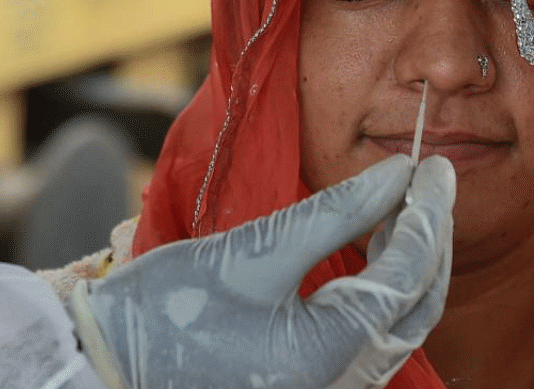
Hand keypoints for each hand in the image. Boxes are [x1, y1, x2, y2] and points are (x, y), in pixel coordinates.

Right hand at [69, 154, 455, 388]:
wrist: (101, 371)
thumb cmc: (164, 312)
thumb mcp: (255, 250)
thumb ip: (336, 213)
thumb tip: (398, 174)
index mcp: (327, 354)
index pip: (405, 275)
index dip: (427, 214)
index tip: (432, 166)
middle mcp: (340, 386)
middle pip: (417, 307)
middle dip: (431, 240)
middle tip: (431, 182)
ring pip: (400, 328)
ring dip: (412, 266)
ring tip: (408, 206)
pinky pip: (373, 342)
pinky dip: (386, 293)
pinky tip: (377, 251)